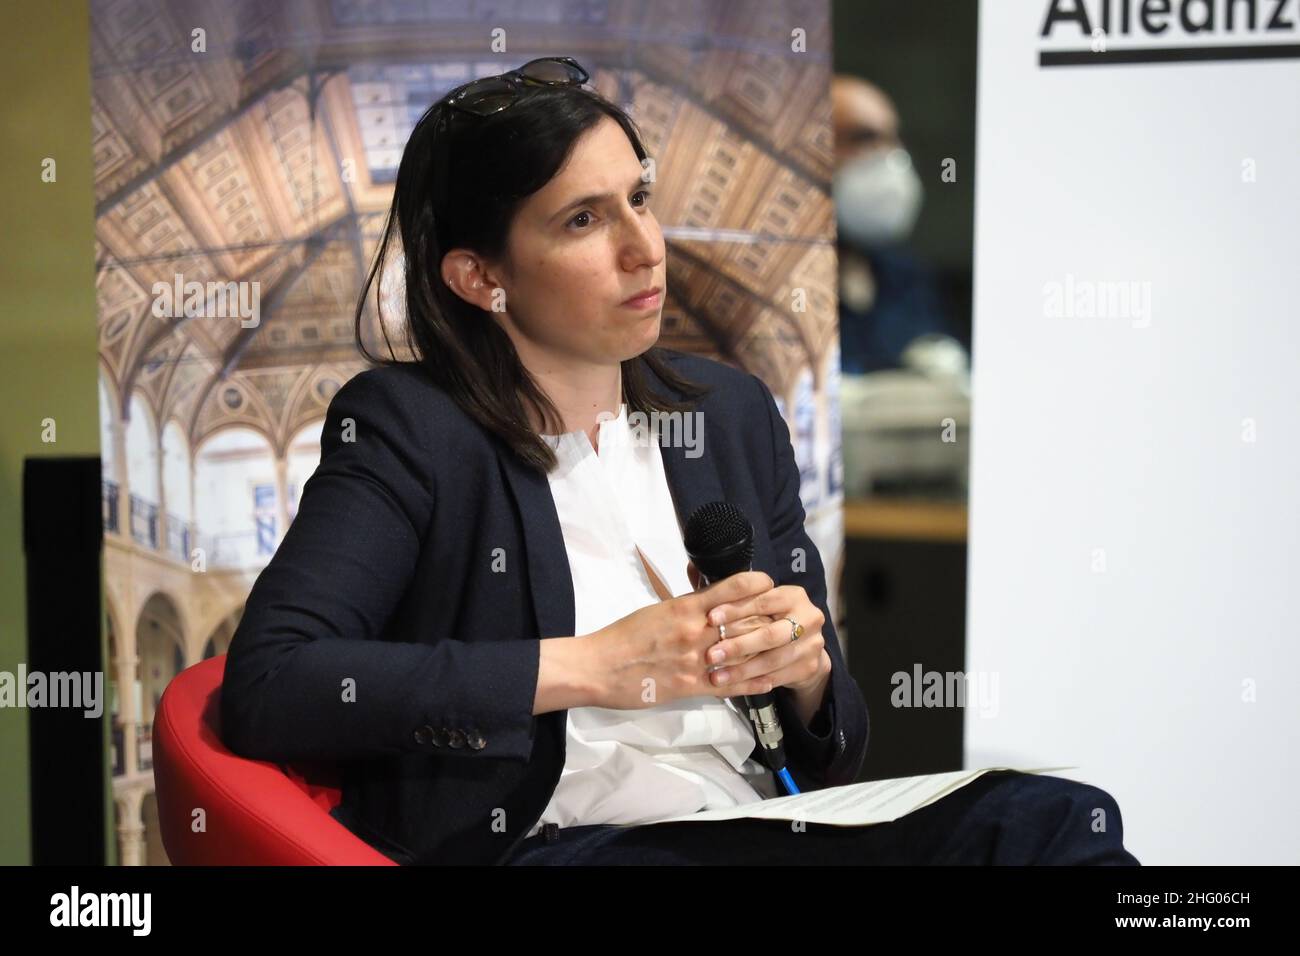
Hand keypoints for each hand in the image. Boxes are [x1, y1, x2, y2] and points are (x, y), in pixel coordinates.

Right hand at [586, 570, 777, 709]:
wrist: (598, 667)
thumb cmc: (623, 636)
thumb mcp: (656, 610)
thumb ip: (685, 606)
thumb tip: (708, 599)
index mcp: (684, 608)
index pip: (730, 589)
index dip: (755, 584)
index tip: (769, 583)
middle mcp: (695, 631)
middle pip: (745, 621)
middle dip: (767, 619)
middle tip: (786, 616)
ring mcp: (695, 661)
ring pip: (742, 653)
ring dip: (766, 651)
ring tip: (786, 647)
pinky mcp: (690, 686)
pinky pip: (730, 685)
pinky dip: (753, 682)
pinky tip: (769, 680)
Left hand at [687, 561, 830, 698]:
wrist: (804, 646)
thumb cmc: (771, 619)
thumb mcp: (757, 602)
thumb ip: (731, 592)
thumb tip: (692, 568)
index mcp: (793, 595)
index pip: (763, 599)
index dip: (736, 608)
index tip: (710, 618)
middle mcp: (808, 617)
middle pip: (770, 633)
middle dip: (738, 645)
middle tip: (711, 654)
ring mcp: (812, 644)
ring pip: (773, 660)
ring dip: (742, 670)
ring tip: (717, 675)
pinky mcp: (809, 667)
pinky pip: (777, 678)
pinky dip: (753, 682)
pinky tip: (733, 686)